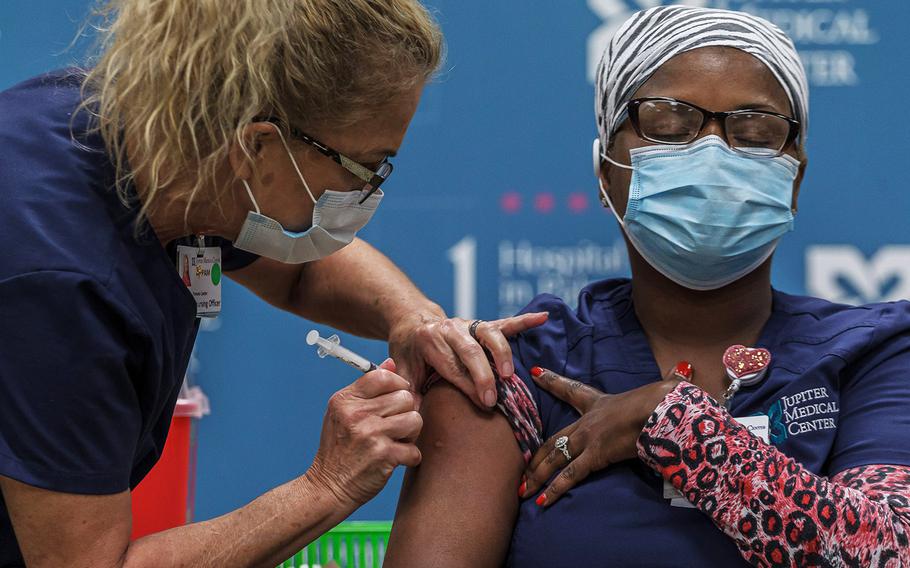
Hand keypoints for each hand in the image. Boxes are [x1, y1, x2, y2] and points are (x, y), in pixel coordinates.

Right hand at [306, 358, 422, 508]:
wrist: (327, 487)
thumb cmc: (338, 448)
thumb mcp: (342, 413)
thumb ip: (367, 388)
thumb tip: (391, 362)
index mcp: (345, 400)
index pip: (383, 376)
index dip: (397, 385)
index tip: (396, 398)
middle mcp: (357, 414)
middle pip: (404, 397)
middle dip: (405, 412)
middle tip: (394, 427)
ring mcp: (371, 434)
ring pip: (415, 420)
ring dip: (410, 434)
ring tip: (397, 441)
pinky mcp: (384, 456)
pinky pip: (414, 449)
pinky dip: (409, 457)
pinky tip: (396, 459)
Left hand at [388, 311, 548, 409]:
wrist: (411, 322)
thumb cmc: (408, 351)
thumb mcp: (401, 370)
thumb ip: (408, 393)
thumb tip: (413, 417)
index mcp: (429, 341)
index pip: (452, 365)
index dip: (467, 385)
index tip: (482, 404)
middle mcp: (449, 329)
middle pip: (470, 351)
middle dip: (484, 375)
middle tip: (493, 399)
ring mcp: (467, 324)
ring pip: (488, 333)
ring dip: (502, 353)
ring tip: (510, 374)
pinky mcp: (480, 324)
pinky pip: (504, 321)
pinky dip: (524, 320)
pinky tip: (542, 318)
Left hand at [521, 367, 680, 507]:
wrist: (659, 408)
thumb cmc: (661, 398)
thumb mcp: (662, 388)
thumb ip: (668, 381)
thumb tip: (680, 371)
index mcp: (600, 401)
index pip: (570, 388)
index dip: (551, 380)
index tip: (534, 373)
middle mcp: (587, 421)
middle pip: (553, 438)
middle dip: (535, 456)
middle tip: (520, 466)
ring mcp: (588, 438)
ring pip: (554, 458)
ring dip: (537, 476)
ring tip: (523, 490)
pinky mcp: (594, 455)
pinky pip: (569, 476)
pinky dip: (554, 489)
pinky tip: (542, 501)